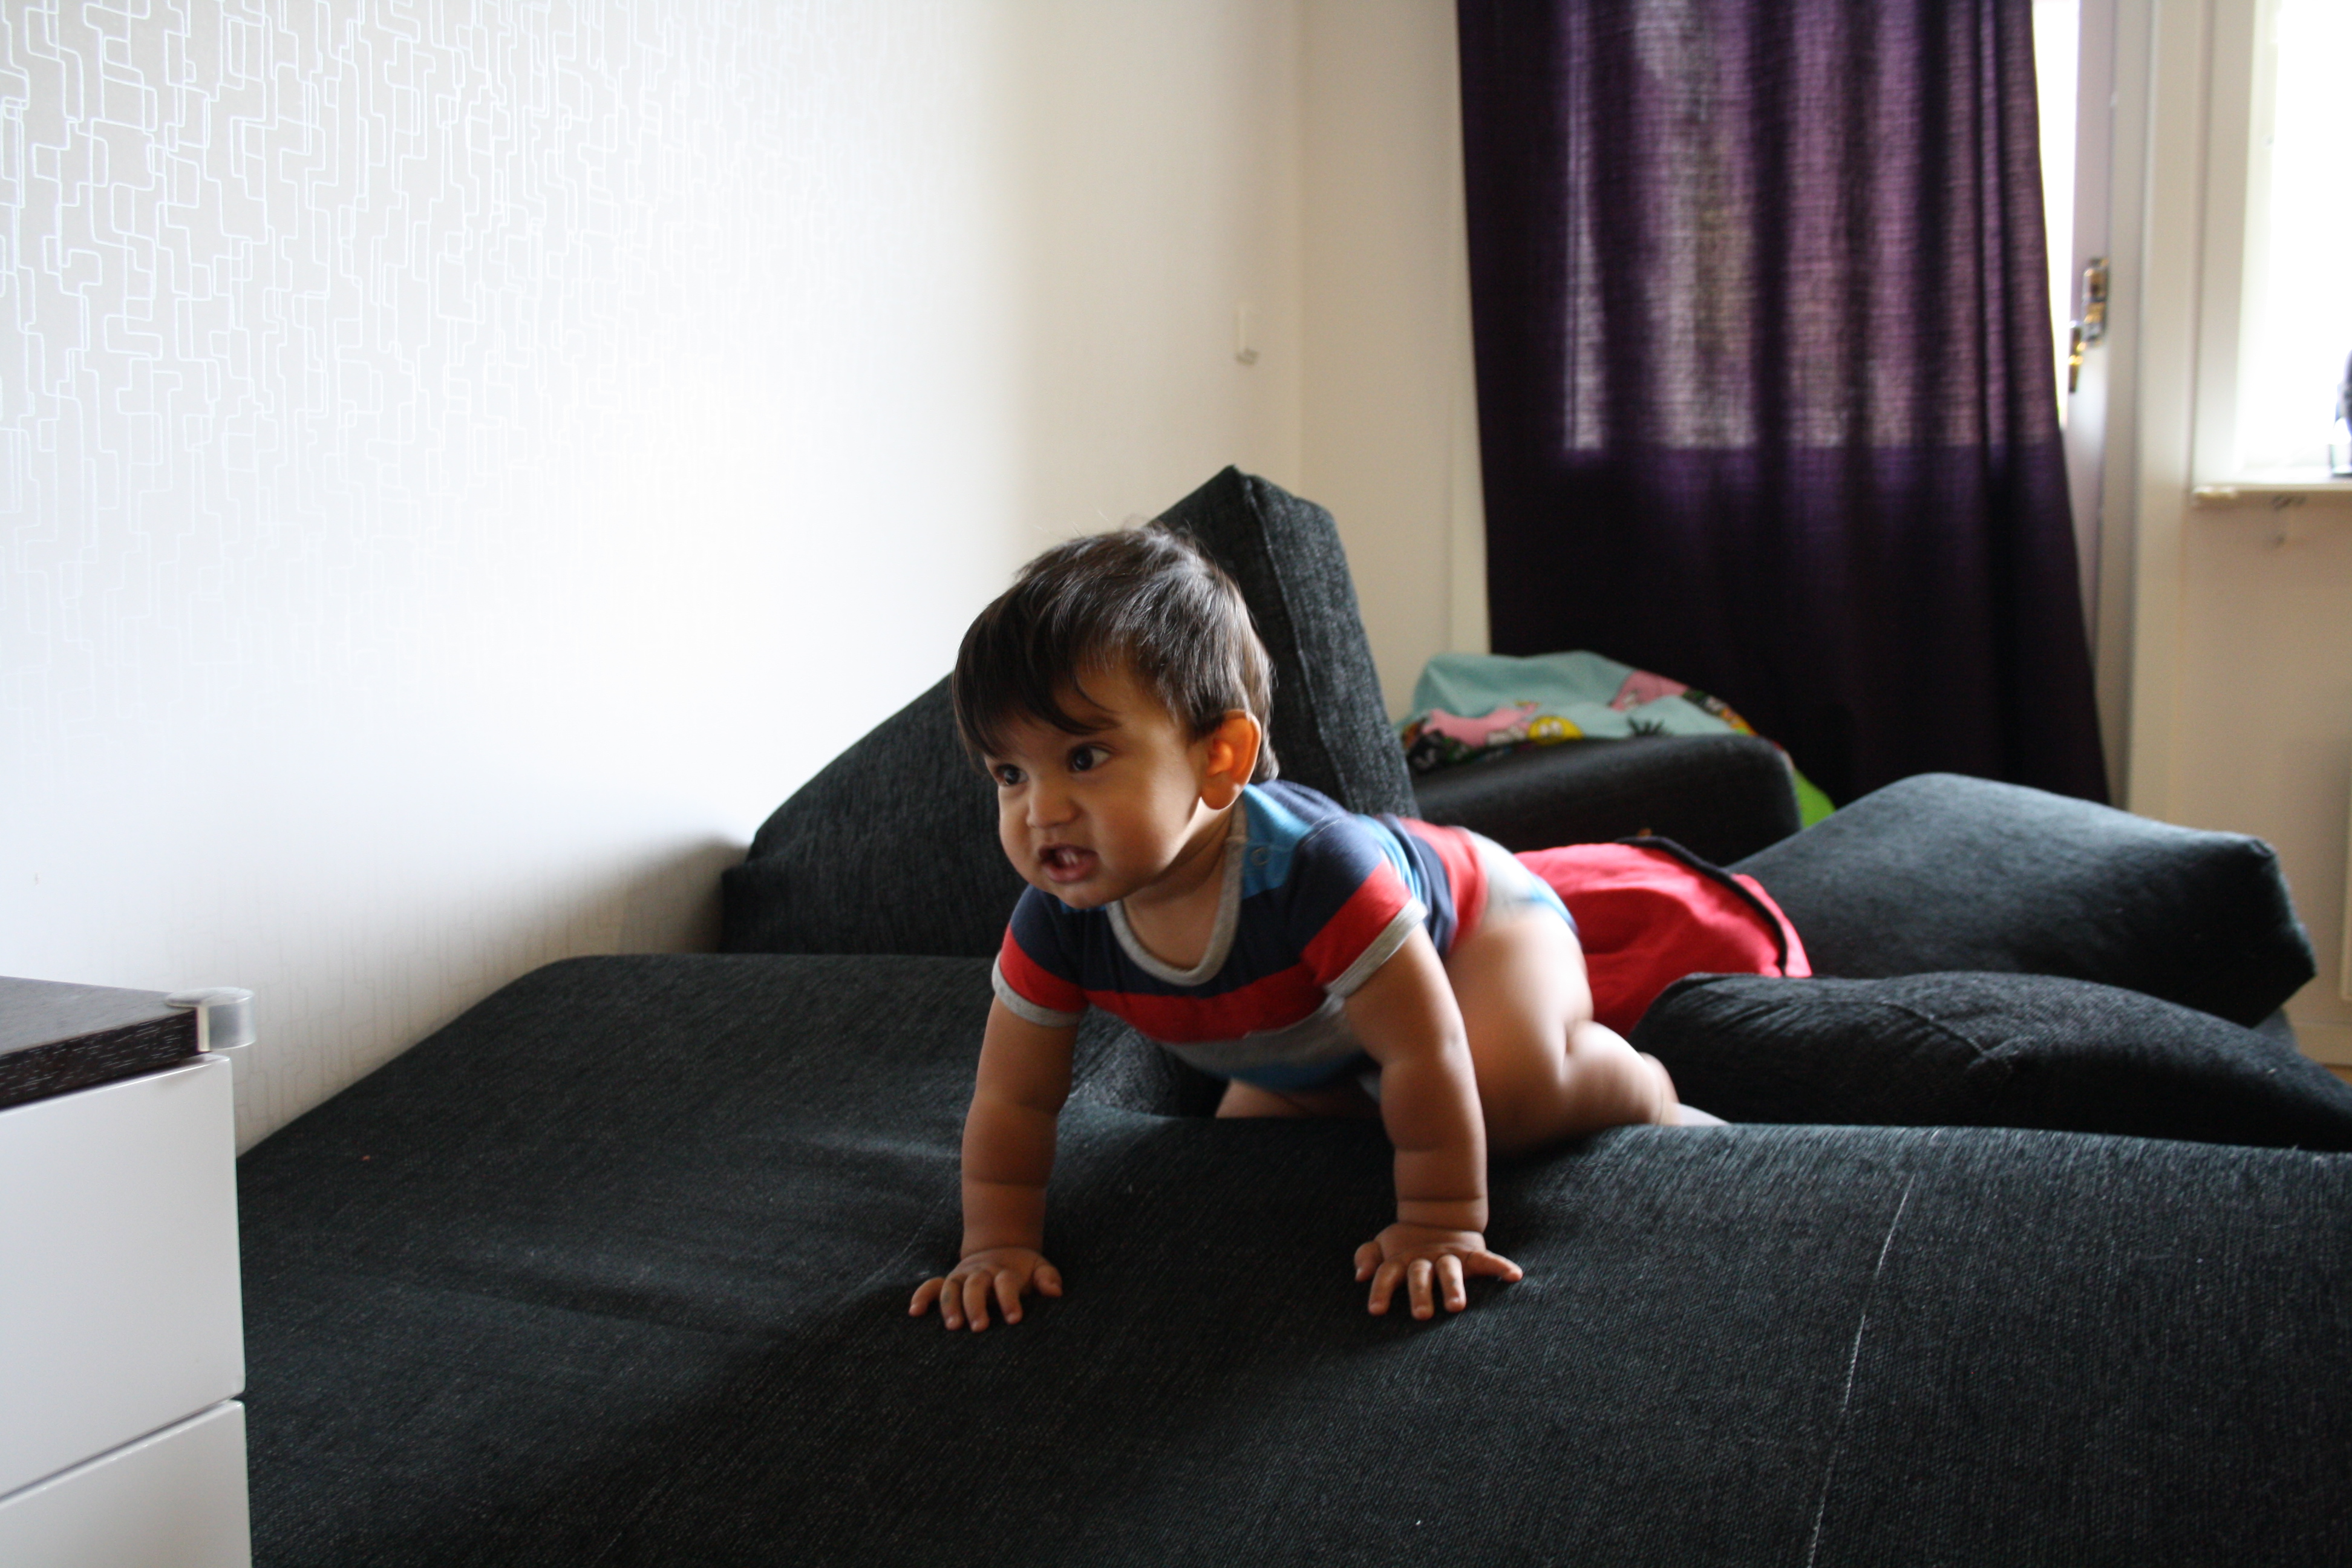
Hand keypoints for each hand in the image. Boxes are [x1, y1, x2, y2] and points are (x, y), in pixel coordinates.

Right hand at [909, 1247, 1062, 1331]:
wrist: (1002, 1249)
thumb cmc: (1024, 1269)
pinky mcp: (949, 1281)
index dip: (1010, 1299)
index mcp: (1005, 1271)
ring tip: (953, 1327)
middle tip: (980, 1327)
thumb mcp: (1040, 1268)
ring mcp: (962, 1276)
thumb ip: (1048, 1278)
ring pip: (952, 1287)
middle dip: (976, 1305)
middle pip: (976, 1285)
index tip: (1014, 1319)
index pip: (1006, 1282)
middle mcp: (981, 1273)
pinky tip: (914, 1312)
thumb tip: (1055, 1292)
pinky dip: (922, 1296)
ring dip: (950, 1306)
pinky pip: (931, 1286)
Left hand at [1354, 1223, 1521, 1318]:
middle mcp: (1424, 1258)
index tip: (1376, 1311)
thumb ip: (1368, 1257)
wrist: (1437, 1214)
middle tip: (1421, 1315)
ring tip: (1457, 1307)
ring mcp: (1449, 1256)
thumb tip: (1360, 1275)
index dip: (1381, 1290)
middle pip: (1420, 1275)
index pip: (1387, 1274)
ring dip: (1453, 1288)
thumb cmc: (1405, 1244)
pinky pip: (1488, 1260)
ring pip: (1450, 1271)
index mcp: (1401, 1259)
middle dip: (1420, 1294)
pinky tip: (1515, 1277)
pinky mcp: (1471, 1253)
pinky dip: (1501, 1266)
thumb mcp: (1383, 1245)